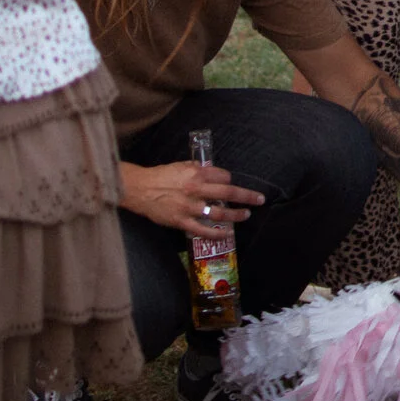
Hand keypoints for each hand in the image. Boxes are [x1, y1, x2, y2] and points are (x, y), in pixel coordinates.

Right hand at [120, 160, 264, 235]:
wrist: (139, 189)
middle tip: (260, 199)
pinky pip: (203, 230)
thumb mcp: (181, 165)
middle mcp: (196, 190)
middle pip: (229, 193)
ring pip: (219, 213)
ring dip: (236, 215)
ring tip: (246, 215)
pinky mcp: (181, 221)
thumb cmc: (160, 175)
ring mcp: (190, 207)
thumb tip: (213, 172)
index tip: (230, 183)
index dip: (229, 179)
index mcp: (197, 174)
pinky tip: (227, 234)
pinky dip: (217, 234)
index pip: (224, 176)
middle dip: (247, 196)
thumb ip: (198, 169)